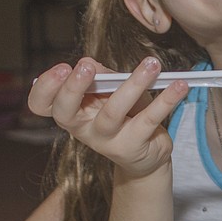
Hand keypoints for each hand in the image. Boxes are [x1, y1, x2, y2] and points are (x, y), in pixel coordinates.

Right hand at [28, 57, 188, 178]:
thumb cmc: (126, 116)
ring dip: (134, 84)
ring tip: (152, 64)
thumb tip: (92, 64)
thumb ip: (103, 78)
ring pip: (113, 112)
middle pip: (66, 112)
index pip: (42, 104)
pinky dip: (167, 99)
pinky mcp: (133, 146)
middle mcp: (83, 128)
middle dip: (72, 88)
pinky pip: (149, 119)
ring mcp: (107, 140)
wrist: (146, 156)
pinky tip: (179, 85)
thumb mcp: (112, 94)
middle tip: (85, 66)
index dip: (45, 87)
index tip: (61, 68)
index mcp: (71, 112)